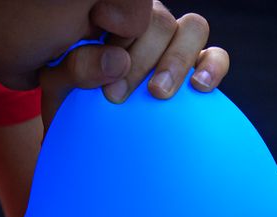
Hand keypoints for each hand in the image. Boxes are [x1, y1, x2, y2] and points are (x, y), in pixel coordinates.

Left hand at [40, 2, 229, 129]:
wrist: (89, 142)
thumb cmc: (72, 108)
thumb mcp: (60, 87)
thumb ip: (75, 68)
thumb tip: (117, 61)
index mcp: (114, 20)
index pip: (129, 13)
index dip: (120, 41)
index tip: (107, 88)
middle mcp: (148, 28)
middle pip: (160, 21)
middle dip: (141, 60)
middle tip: (118, 98)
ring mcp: (175, 48)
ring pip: (192, 28)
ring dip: (175, 61)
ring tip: (158, 93)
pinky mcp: (198, 72)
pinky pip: (216, 56)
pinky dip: (212, 67)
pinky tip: (199, 88)